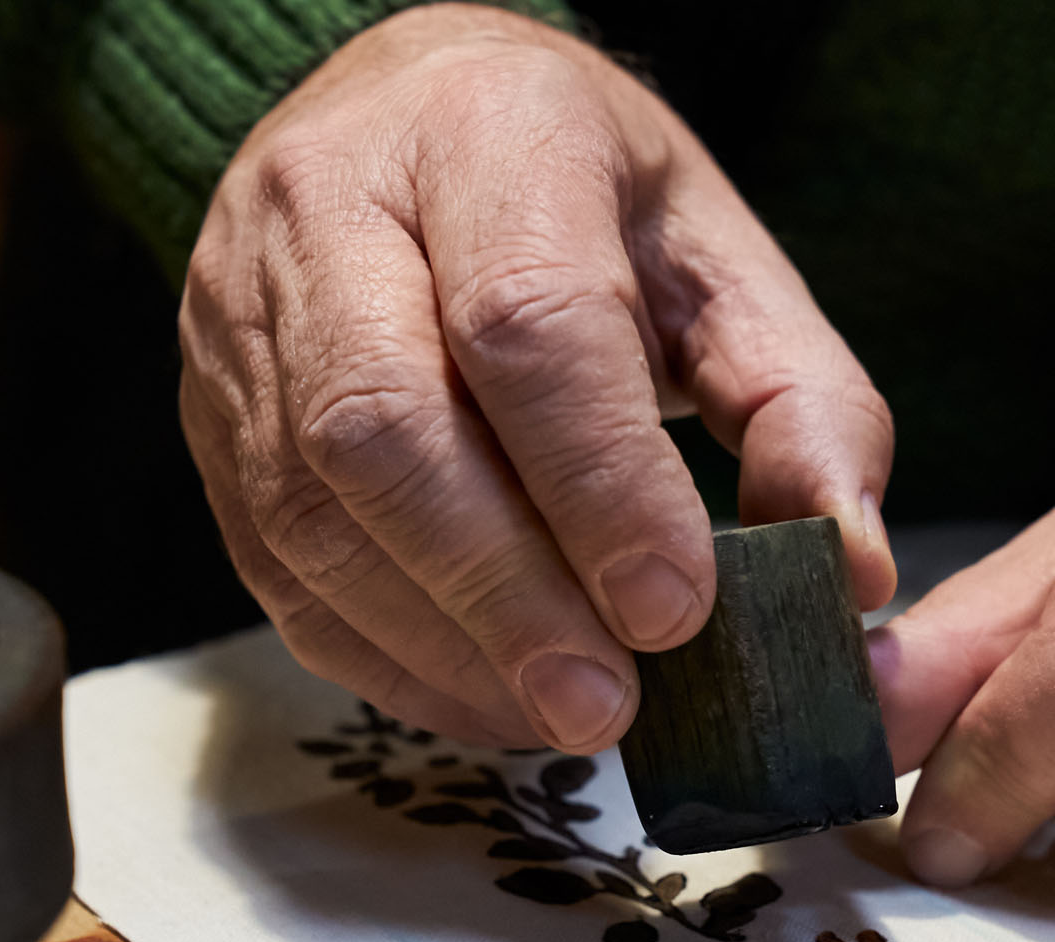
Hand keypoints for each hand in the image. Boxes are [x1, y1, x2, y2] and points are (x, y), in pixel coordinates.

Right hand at [177, 4, 893, 750]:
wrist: (420, 113)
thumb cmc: (590, 196)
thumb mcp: (726, 261)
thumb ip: (804, 405)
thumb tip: (848, 571)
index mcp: (487, 133)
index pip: (525, 324)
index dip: (601, 487)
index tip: (676, 611)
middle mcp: (329, 205)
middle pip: (385, 426)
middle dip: (506, 593)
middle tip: (609, 703)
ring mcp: (242, 312)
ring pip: (307, 508)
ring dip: (440, 641)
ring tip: (560, 714)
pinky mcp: (206, 408)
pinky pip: (272, 562)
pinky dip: (382, 653)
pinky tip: (484, 695)